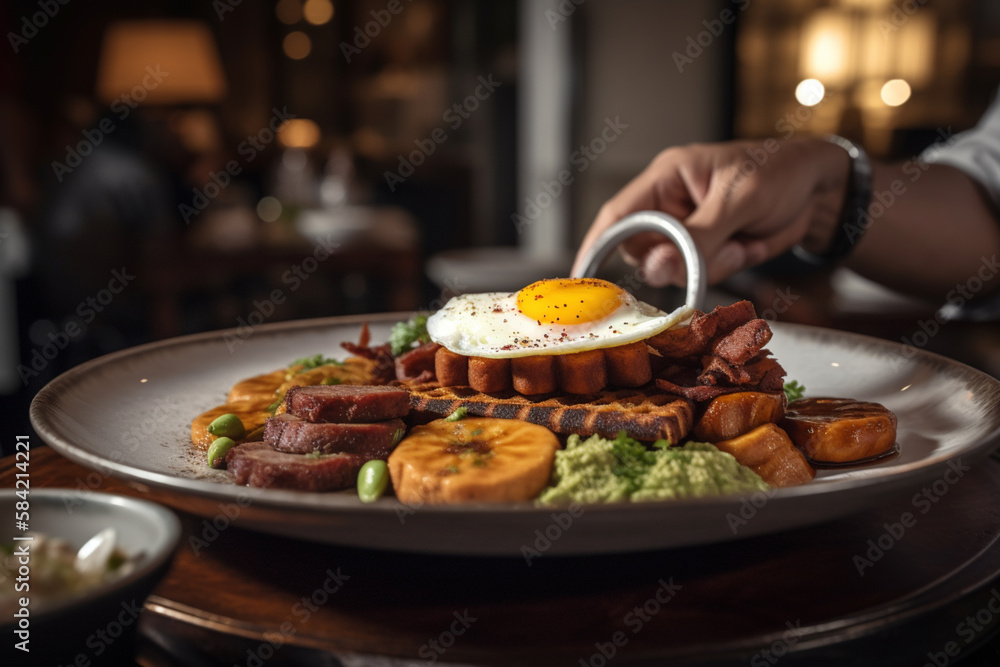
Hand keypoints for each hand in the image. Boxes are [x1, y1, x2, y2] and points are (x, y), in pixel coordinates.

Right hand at [571, 138, 850, 285]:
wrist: (821, 188)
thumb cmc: (779, 174)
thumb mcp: (738, 201)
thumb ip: (697, 236)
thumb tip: (658, 270)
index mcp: (667, 179)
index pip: (618, 216)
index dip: (597, 246)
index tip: (583, 278)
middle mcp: (669, 206)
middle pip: (643, 250)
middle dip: (674, 260)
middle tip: (712, 253)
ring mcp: (687, 231)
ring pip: (671, 268)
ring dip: (707, 265)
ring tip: (741, 242)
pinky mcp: (707, 251)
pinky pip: (699, 275)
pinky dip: (724, 268)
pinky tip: (747, 246)